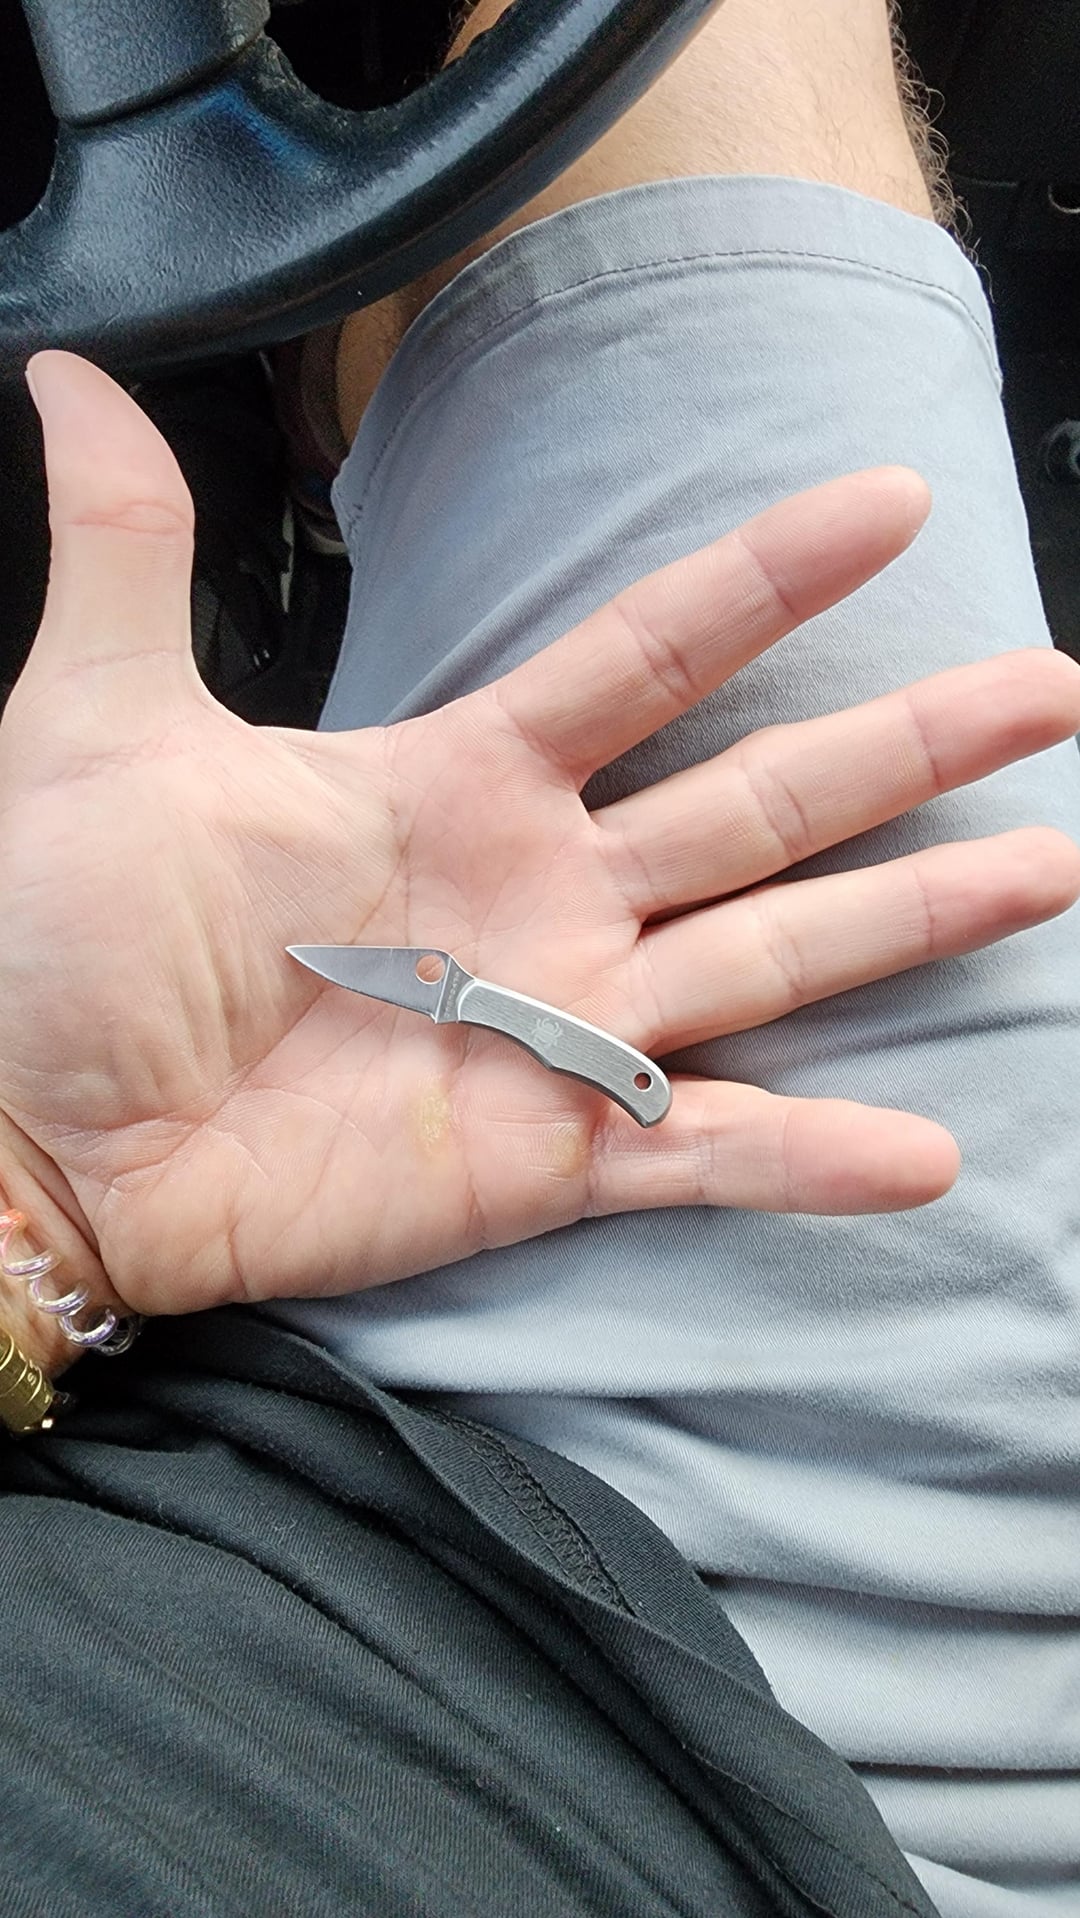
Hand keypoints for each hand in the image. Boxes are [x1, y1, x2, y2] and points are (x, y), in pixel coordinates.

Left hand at [1, 352, 1077, 1323]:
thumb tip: (75, 374)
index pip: (644, 657)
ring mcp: (550, 1030)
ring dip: (909, 919)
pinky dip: (802, 1163)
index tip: (888, 503)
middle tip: (1050, 691)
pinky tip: (924, 1159)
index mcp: (456, 781)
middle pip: (756, 803)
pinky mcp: (535, 1160)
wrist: (14, 1125)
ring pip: (766, 961)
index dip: (764, 581)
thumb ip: (133, 549)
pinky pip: (693, 1159)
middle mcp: (535, 899)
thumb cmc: (51, 923)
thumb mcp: (100, 717)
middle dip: (905, 746)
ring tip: (1044, 867)